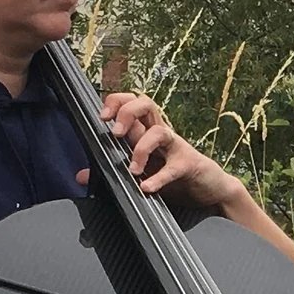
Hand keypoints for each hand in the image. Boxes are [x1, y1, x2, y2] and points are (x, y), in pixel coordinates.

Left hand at [87, 91, 252, 213]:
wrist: (211, 191)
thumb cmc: (175, 178)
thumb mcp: (141, 173)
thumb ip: (112, 171)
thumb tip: (82, 175)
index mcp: (147, 132)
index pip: (130, 102)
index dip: (115, 103)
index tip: (102, 118)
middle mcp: (160, 134)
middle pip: (145, 103)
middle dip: (126, 112)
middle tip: (115, 133)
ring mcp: (176, 147)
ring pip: (159, 130)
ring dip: (141, 147)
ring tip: (132, 168)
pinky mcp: (189, 165)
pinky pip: (174, 167)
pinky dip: (159, 177)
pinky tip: (147, 187)